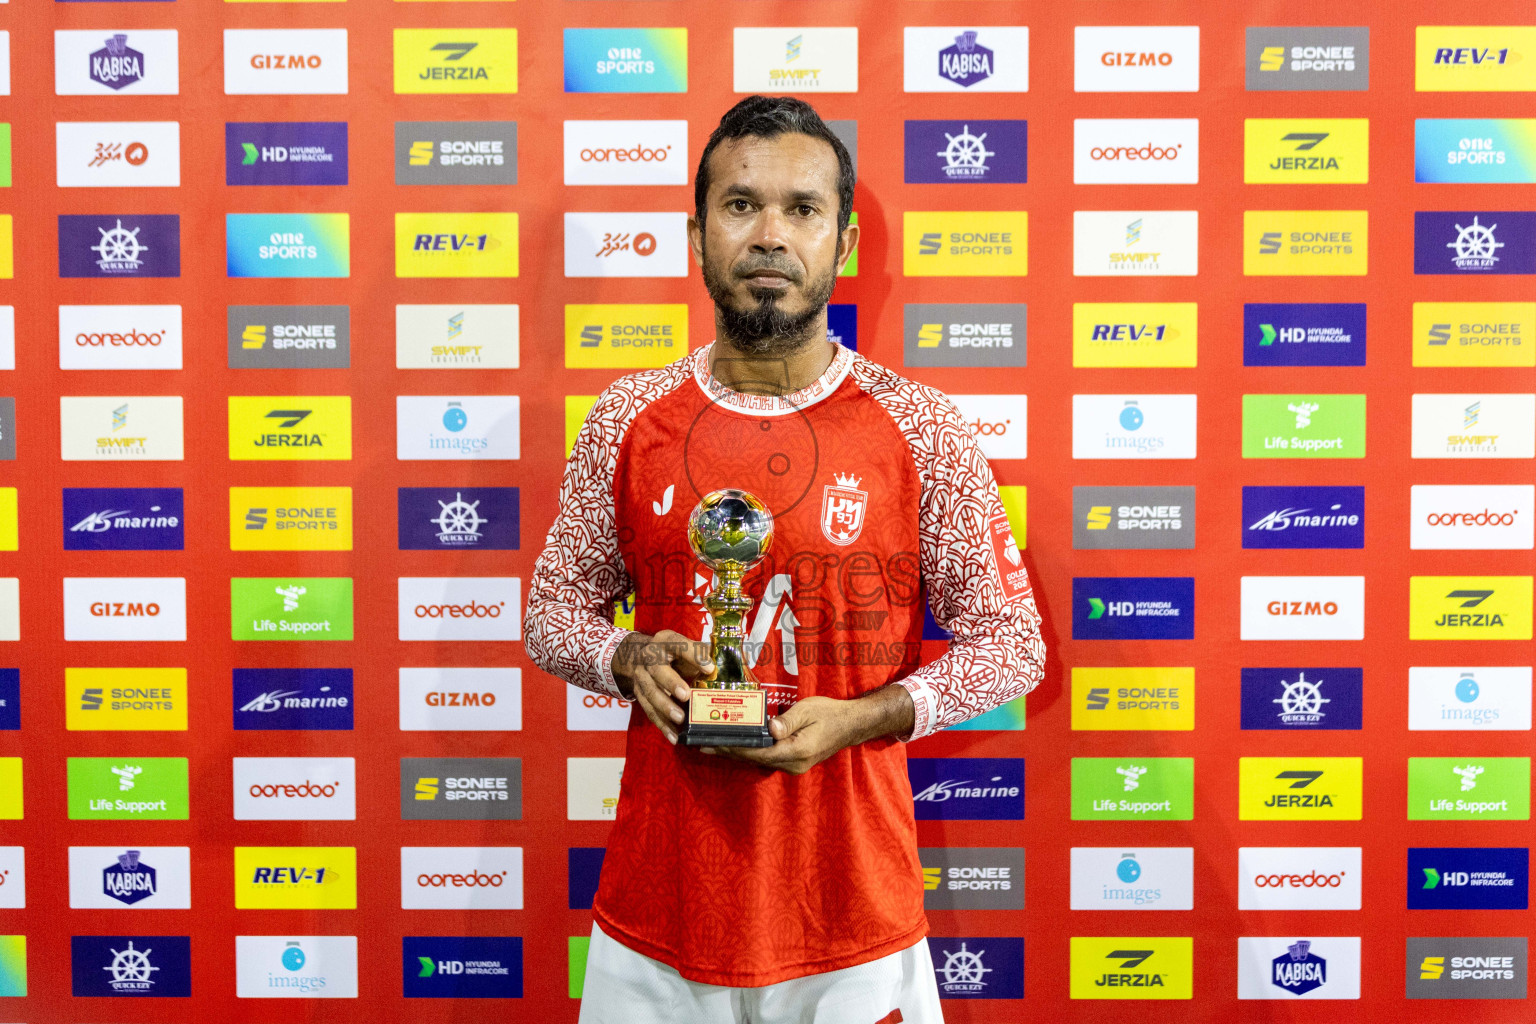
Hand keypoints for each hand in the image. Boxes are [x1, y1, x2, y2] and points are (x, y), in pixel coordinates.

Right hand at [610, 629, 714, 744]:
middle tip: (686, 695)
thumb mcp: (685, 647)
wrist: (642, 657)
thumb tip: (725, 668)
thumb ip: (703, 655)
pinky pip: (649, 710)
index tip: (710, 668)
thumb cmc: (674, 654)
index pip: (678, 644)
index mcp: (665, 641)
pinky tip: (674, 736)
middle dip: (671, 683)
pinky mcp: (639, 694)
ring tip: (680, 719)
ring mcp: (641, 676)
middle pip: (658, 670)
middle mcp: (649, 657)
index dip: (693, 655)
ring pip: (650, 692)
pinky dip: (661, 725)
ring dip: (665, 707)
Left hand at [702, 685, 914, 774]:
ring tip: (709, 745)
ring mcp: (792, 765)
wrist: (850, 725)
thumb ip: (788, 721)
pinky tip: (732, 745)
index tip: (714, 741)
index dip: (735, 747)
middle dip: (727, 751)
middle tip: (701, 744)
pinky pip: (764, 757)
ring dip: (734, 752)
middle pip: (753, 759)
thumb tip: (770, 728)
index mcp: (797, 751)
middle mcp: (792, 763)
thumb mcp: (808, 711)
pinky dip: (747, 751)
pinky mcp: (791, 761)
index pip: (759, 752)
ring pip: (756, 760)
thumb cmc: (830, 713)